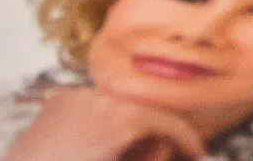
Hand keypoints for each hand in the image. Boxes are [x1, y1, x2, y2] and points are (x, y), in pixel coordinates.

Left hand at [0, 86, 206, 160]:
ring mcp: (75, 96)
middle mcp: (100, 98)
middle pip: (142, 111)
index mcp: (120, 118)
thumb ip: (150, 156)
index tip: (196, 153)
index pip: (167, 122)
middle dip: (154, 136)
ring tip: (125, 152)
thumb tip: (165, 150)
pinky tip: (99, 146)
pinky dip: (103, 122)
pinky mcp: (56, 101)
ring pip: (118, 106)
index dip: (187, 139)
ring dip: (128, 128)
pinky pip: (92, 105)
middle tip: (155, 157)